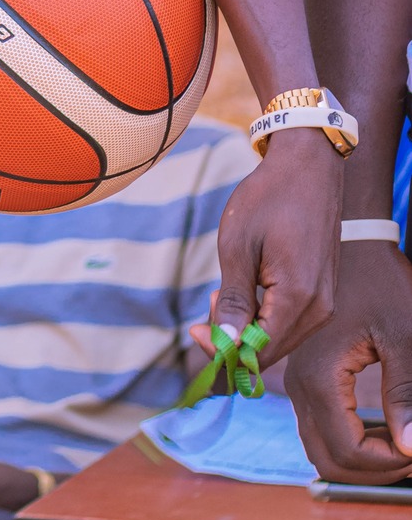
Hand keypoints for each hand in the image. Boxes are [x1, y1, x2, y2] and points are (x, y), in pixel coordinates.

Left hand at [194, 132, 340, 362]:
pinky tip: (248, 285)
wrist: (307, 166)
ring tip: (224, 289)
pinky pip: (291, 320)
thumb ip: (233, 299)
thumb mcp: (238, 246)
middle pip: (271, 350)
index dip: (224, 350)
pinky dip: (264, 314)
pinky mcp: (323, 292)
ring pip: (280, 337)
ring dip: (248, 325)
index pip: (259, 352)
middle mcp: (320, 309)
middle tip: (210, 300)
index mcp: (299, 299)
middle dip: (234, 336)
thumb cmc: (269, 198)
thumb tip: (225, 344)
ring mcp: (325, 301)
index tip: (193, 330)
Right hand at [286, 240, 411, 482]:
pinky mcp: (304, 375)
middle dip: (371, 471)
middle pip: (326, 460)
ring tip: (400, 440)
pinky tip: (383, 425)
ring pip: (321, 447)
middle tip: (409, 454)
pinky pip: (321, 426)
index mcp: (319, 375)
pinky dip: (350, 438)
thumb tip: (411, 448)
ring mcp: (297, 379)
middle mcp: (297, 382)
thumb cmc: (380, 281)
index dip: (386, 465)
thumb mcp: (405, 335)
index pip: (345, 452)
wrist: (351, 243)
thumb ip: (406, 394)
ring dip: (361, 456)